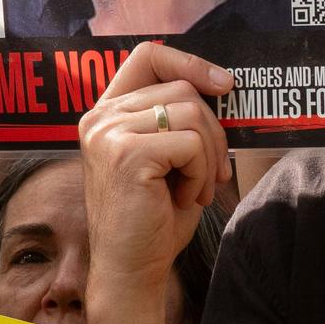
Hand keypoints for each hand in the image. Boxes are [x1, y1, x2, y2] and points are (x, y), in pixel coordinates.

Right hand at [85, 42, 233, 301]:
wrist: (131, 269)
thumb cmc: (154, 217)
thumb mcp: (168, 156)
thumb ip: (179, 118)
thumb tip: (223, 83)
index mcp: (107, 112)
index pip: (148, 54)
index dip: (190, 61)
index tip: (224, 85)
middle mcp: (100, 117)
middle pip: (182, 88)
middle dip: (214, 132)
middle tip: (212, 174)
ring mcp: (109, 133)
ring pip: (192, 114)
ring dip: (209, 156)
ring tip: (195, 189)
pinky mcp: (127, 154)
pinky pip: (192, 144)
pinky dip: (200, 173)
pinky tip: (183, 198)